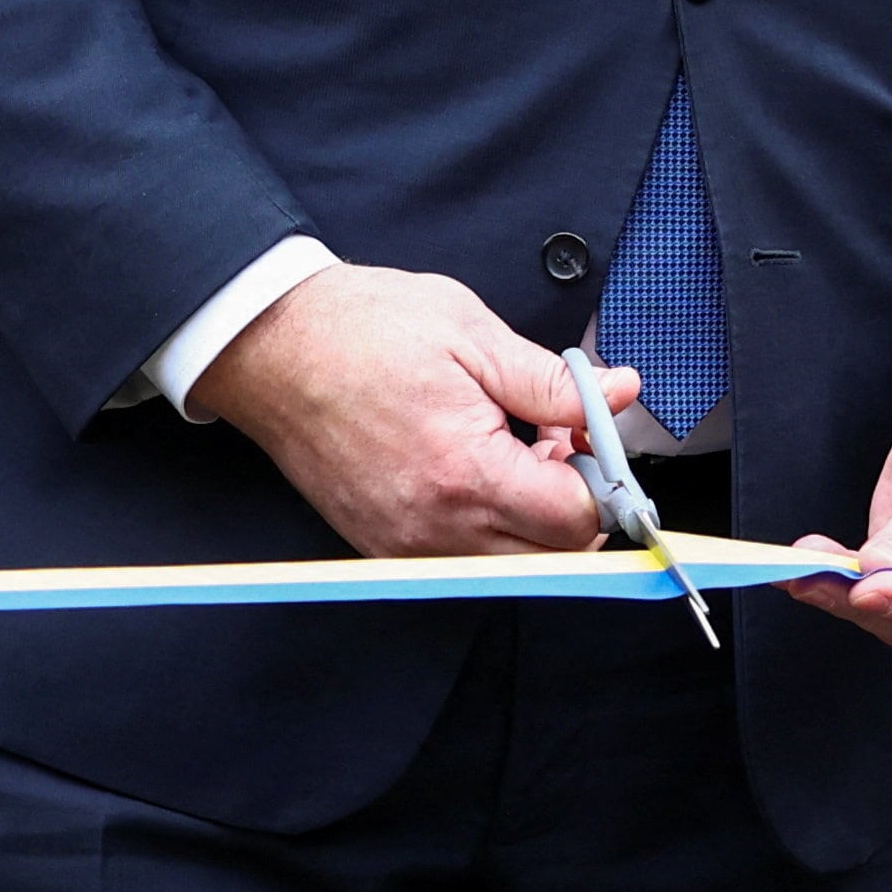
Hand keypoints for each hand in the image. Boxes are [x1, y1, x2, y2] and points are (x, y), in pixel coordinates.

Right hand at [193, 263, 618, 559]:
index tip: (598, 437)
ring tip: (516, 448)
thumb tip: (620, 393)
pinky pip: (460, 558)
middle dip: (574, 502)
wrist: (271, 344)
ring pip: (507, 562)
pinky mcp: (381, 545)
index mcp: (465, 472)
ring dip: (531, 517)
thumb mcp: (475, 336)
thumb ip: (557, 382)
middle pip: (549, 554)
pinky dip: (486, 525)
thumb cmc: (363, 329)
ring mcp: (403, 544)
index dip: (604, 478)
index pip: (575, 519)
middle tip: (563, 438)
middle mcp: (433, 526)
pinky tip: (477, 468)